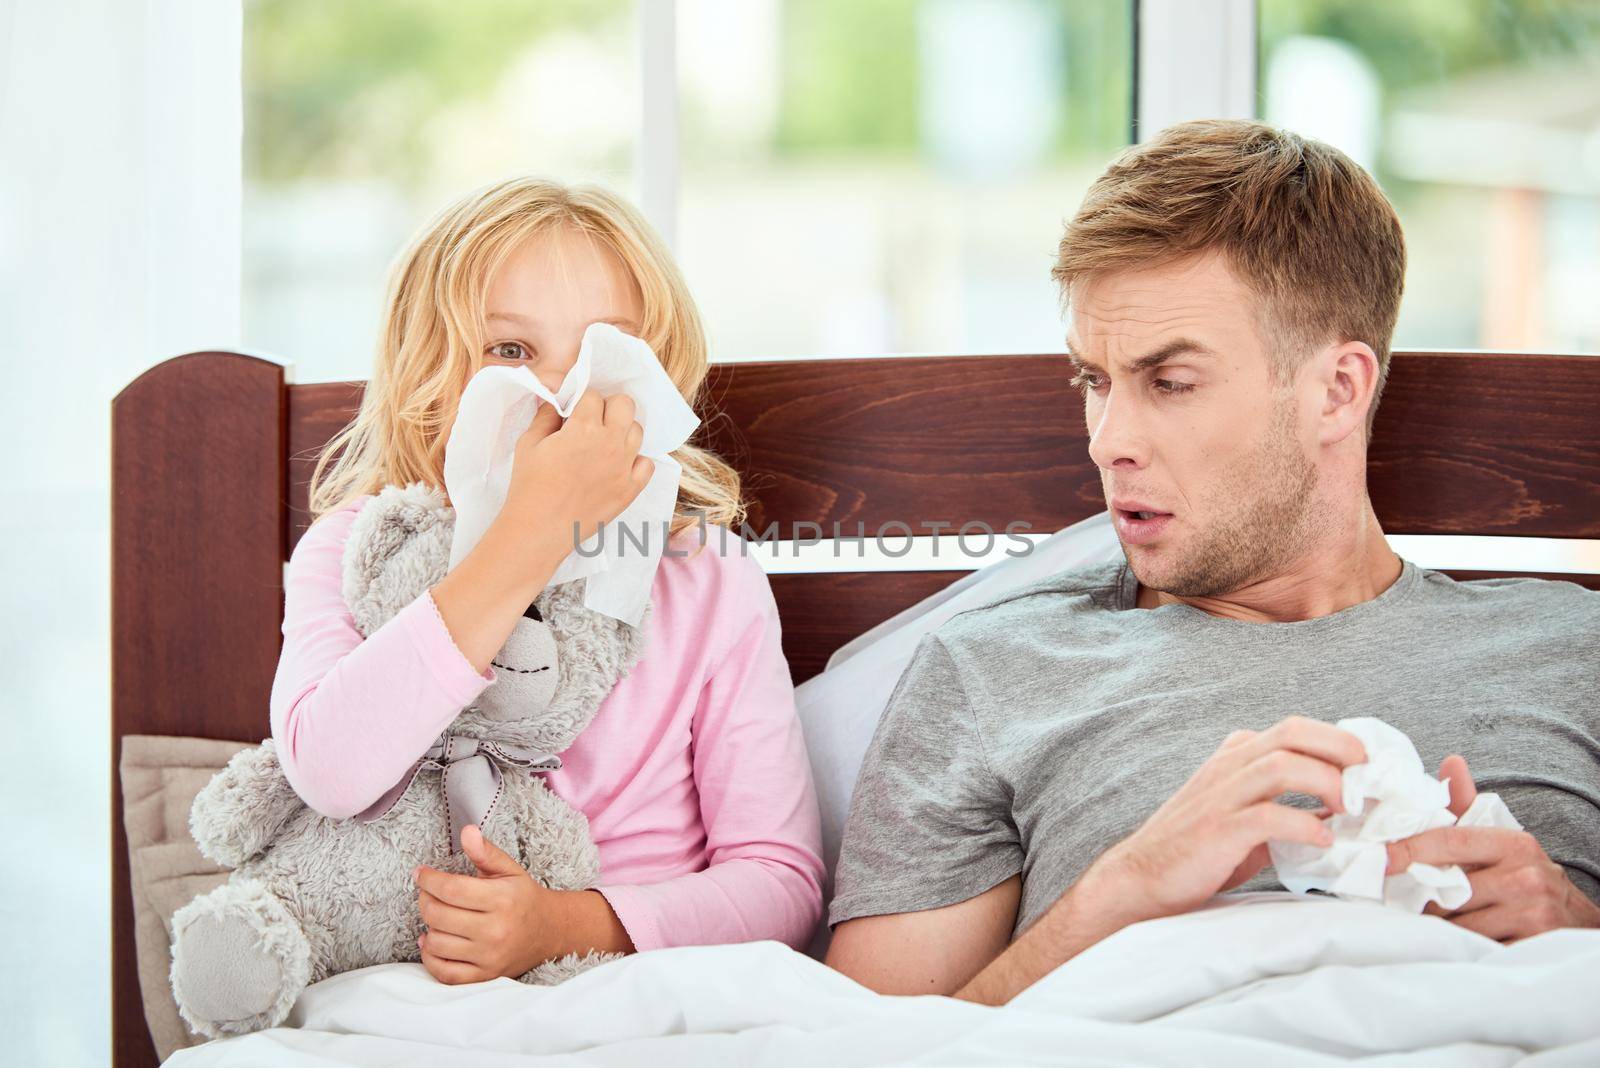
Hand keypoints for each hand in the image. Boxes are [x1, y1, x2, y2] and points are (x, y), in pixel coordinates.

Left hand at [414, 825, 552, 983]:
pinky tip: (431, 942)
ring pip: (437, 943)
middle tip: (427, 892)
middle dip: (425, 900)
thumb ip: (485, 852)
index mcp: (502, 899)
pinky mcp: (484, 976)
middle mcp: (496, 930)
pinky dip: (430, 958)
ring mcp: (489, 956)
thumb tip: (466, 831)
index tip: (421, 874)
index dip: (428, 879)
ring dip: (428, 927)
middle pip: (439, 915)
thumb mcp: (510, 869)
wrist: (549, 932)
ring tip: (435, 915)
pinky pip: (444, 973)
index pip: (451, 889)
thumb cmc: (523, 898)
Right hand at [501, 390, 654, 563]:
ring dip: (622, 431)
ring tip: (604, 444)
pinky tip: (618, 466)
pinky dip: (636, 461)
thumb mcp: (528, 442)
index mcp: (583, 428)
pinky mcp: (631, 489)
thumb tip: (558, 401)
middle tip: (593, 422)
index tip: (574, 412)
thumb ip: (546, 416)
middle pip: (625, 404)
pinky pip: (647, 464)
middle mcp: (609, 443)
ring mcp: (624, 466)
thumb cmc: (529, 485)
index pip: (593, 395)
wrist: (540, 528)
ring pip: (638, 431)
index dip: (581, 400)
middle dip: (609, 407)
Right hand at [1083, 716, 1366, 923]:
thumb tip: (1343, 818)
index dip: (1338, 742)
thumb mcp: (1245, 820)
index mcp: (1235, 757)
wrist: (1140, 879)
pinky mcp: (1217, 829)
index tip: (1368, 768)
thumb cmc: (1197, 852)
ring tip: (1348, 810)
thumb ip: (1286, 810)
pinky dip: (1304, 826)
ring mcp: (1221, 795)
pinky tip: (1323, 843)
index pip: (1294, 729)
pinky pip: (1268, 816)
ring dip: (1325, 782)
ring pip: (1281, 764)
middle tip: (1369, 777)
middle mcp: (1229, 766)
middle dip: (1340, 747)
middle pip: (1292, 732)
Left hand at [1386, 756, 1599, 940]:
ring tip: (1446, 924)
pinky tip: (1469, 942)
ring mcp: (1532, 913)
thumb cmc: (1529, 880)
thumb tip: (1451, 761)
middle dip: (1428, 901)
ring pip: (1460, 924)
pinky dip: (1466, 948)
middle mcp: (1526, 876)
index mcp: (1514, 844)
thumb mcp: (1503, 842)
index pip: (1449, 841)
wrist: (1580, 923)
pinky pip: (1479, 948)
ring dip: (1445, 928)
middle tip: (1417, 903)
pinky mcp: (1533, 945)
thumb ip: (1469, 806)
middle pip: (1449, 891)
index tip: (1381, 860)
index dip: (1410, 850)